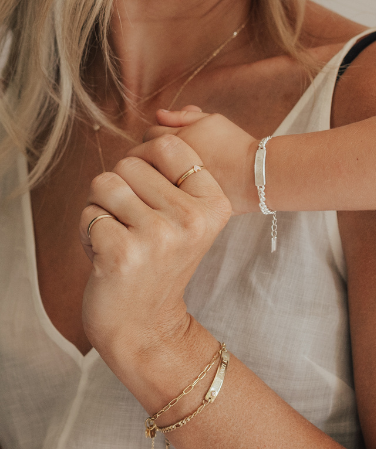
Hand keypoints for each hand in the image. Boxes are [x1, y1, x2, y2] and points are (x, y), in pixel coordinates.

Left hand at [79, 134, 230, 367]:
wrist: (146, 326)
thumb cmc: (159, 262)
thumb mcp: (188, 219)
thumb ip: (175, 175)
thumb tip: (155, 123)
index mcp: (213, 204)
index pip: (169, 145)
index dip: (144, 158)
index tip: (144, 188)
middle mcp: (191, 218)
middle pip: (131, 162)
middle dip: (120, 188)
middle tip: (132, 224)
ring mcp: (158, 236)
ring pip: (105, 182)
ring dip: (101, 207)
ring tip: (119, 236)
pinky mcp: (123, 252)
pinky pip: (89, 212)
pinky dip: (88, 231)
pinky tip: (106, 255)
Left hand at [139, 106, 259, 214]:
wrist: (255, 177)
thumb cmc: (236, 146)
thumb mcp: (213, 121)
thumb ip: (183, 116)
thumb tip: (159, 114)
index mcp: (178, 139)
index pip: (150, 134)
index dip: (156, 138)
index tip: (165, 145)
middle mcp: (172, 162)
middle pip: (143, 156)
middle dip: (148, 157)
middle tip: (159, 163)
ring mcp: (175, 185)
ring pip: (148, 178)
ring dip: (150, 176)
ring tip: (161, 178)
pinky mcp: (180, 203)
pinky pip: (159, 197)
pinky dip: (159, 193)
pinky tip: (169, 193)